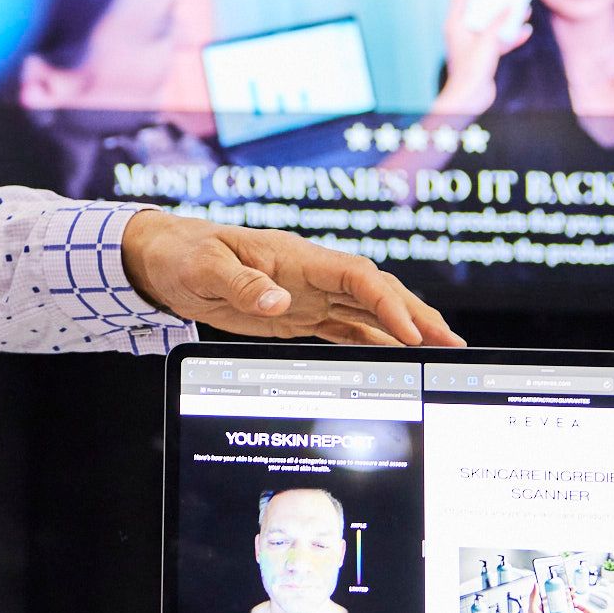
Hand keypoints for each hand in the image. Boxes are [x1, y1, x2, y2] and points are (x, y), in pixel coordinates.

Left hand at [120, 211, 461, 345]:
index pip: (357, 277)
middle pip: (376, 293)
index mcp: (295, 257)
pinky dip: (373, 343)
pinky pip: (344, 329)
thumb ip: (241, 285)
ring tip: (440, 352)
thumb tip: (278, 302)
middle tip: (452, 344)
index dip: (388, 303)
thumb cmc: (182, 253)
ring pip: (368, 313)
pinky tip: (396, 359)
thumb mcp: (204, 268)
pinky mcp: (297, 314)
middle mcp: (309, 275)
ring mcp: (306, 295)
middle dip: (416, 317)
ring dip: (403, 332)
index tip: (411, 332)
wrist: (161, 258)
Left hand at [437, 0, 532, 115]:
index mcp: (455, 25)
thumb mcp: (487, 41)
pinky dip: (511, 36)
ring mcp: (473, 43)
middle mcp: (463, 32)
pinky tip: (525, 31)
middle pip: (479, 8)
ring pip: (492, 24)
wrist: (470, 97)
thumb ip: (499, 22)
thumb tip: (511, 5)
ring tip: (522, 8)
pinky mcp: (484, 55)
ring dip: (507, 17)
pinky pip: (499, 40)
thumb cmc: (472, 70)